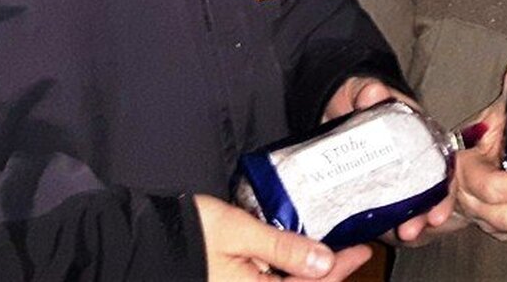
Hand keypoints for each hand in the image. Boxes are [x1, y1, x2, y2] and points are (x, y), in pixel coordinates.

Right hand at [194, 194, 372, 279]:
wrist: (145, 243)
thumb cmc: (188, 234)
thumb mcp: (240, 232)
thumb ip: (283, 248)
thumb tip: (324, 260)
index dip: (341, 269)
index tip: (361, 248)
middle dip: (329, 273)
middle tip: (352, 249)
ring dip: (310, 274)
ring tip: (329, 250)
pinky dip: (287, 272)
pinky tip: (295, 256)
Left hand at [321, 76, 454, 244]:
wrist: (338, 104)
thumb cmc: (359, 97)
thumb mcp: (363, 90)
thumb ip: (368, 90)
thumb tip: (374, 93)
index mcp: (420, 134)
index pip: (442, 166)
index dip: (444, 193)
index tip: (437, 214)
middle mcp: (415, 157)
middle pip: (429, 193)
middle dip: (424, 216)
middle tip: (410, 231)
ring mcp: (398, 174)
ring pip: (410, 205)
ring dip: (407, 223)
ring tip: (399, 235)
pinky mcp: (377, 186)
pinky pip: (387, 209)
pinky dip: (387, 223)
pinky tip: (383, 233)